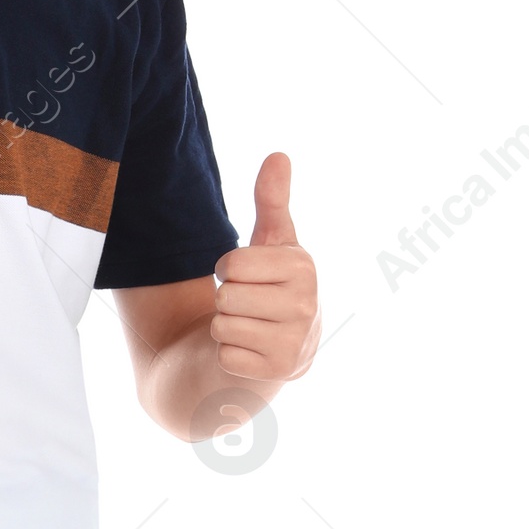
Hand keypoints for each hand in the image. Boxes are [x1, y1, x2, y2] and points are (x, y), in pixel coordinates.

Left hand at [210, 153, 318, 383]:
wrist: (278, 348)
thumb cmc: (270, 286)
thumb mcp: (272, 243)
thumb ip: (272, 201)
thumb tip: (278, 155)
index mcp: (303, 268)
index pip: (232, 263)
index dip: (228, 269)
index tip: (247, 277)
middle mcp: (306, 306)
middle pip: (225, 296)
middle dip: (226, 301)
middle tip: (248, 306)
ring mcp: (295, 343)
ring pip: (222, 326)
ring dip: (226, 328)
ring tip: (250, 327)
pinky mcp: (277, 374)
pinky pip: (225, 356)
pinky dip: (230, 356)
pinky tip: (250, 353)